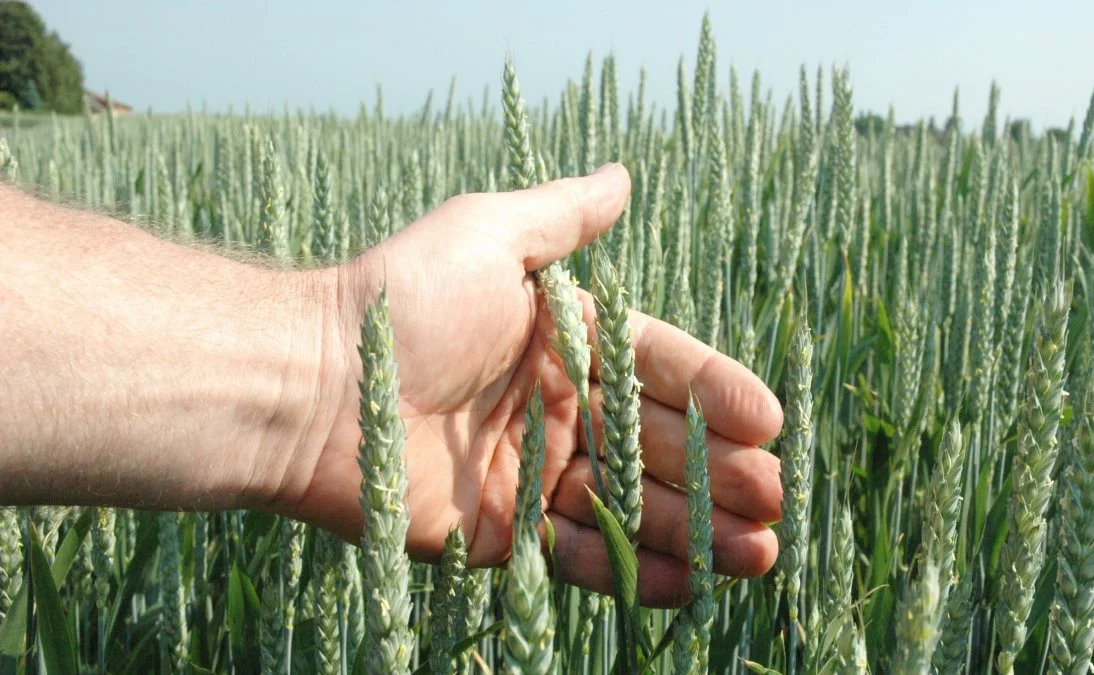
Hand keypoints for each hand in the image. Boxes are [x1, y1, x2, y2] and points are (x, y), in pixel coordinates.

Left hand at [288, 164, 784, 606]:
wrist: (308, 387)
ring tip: (760, 550)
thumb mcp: (485, 235)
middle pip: (656, 444)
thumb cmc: (399, 301)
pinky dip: (635, 573)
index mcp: (562, 341)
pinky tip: (691, 583)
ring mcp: (532, 475)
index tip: (769, 419)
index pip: (657, 367)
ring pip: (631, 506)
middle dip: (720, 472)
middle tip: (773, 496)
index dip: (714, 392)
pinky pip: (580, 558)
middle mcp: (555, 408)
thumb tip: (623, 175)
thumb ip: (560, 217)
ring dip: (696, 530)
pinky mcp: (503, 537)